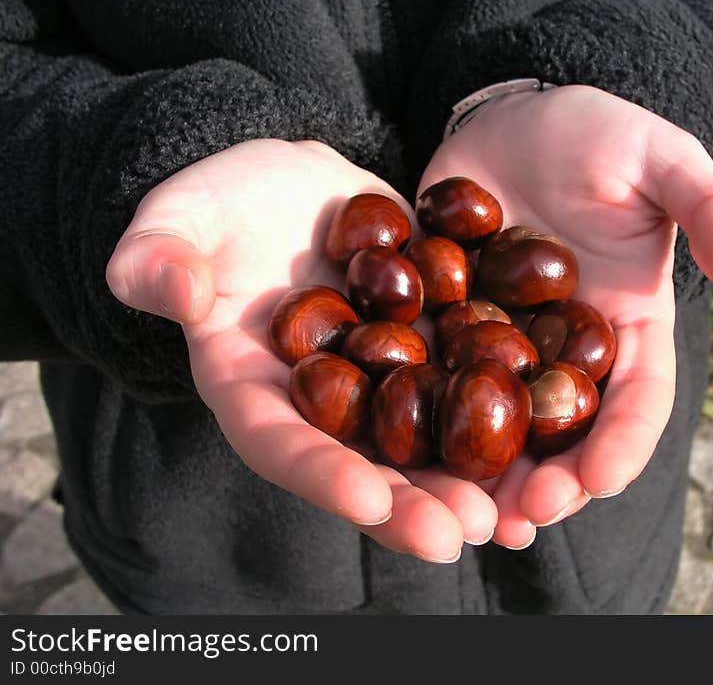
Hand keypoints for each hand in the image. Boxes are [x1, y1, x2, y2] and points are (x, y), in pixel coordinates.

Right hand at [106, 139, 496, 562]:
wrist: (295, 186)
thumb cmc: (225, 201)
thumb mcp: (181, 217)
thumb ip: (159, 256)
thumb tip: (172, 291)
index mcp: (254, 385)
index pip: (280, 442)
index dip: (322, 475)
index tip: (372, 501)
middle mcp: (323, 400)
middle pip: (364, 463)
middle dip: (411, 504)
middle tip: (464, 532)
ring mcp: (379, 379)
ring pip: (423, 442)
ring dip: (467, 481)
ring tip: (516, 512)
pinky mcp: (427, 347)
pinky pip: (464, 388)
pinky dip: (503, 418)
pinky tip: (548, 445)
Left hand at [418, 85, 712, 547]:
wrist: (513, 119)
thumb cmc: (596, 134)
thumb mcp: (661, 157)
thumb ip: (708, 206)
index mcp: (625, 325)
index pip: (637, 399)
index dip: (623, 443)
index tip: (599, 480)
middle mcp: (566, 350)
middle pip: (564, 432)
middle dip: (548, 481)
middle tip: (520, 517)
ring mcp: (504, 344)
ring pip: (500, 424)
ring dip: (486, 474)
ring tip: (465, 512)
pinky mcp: (448, 326)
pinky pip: (437, 379)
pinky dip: (426, 419)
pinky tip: (405, 452)